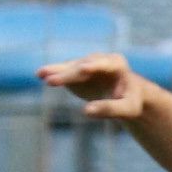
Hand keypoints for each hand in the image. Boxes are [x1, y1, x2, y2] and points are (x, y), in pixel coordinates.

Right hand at [35, 51, 167, 122]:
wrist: (126, 95)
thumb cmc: (131, 102)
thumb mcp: (127, 109)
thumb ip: (110, 109)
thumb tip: (87, 111)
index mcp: (117, 63)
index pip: (103, 64)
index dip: (93, 67)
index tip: (83, 69)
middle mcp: (100, 60)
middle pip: (82, 67)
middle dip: (68, 74)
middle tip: (52, 81)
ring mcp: (86, 64)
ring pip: (70, 68)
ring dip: (56, 72)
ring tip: (42, 75)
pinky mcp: (77, 71)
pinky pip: (64, 71)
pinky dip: (53, 72)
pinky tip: (40, 74)